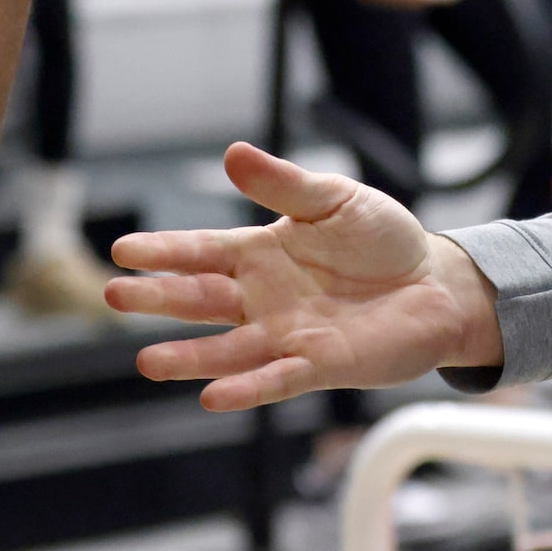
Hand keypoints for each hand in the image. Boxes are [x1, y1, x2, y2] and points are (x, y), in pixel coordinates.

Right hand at [106, 143, 504, 406]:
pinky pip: (276, 379)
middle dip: (159, 298)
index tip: (122, 250)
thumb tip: (233, 153)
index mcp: (260, 253)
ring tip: (147, 362)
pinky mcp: (318, 365)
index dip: (163, 251)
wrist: (436, 283)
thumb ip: (285, 184)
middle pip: (201, 300)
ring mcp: (287, 334)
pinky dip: (246, 389)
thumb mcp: (334, 199)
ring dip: (189, 358)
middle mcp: (263, 298)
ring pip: (227, 350)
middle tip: (114, 295)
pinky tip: (212, 397)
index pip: (201, 251)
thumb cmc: (382, 239)